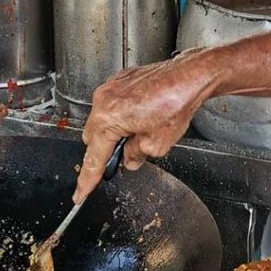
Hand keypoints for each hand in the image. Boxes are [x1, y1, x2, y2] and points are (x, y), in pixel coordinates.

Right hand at [74, 51, 216, 201]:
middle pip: (93, 136)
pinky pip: (112, 102)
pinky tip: (144, 115)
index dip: (87, 179)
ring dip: (115, 130)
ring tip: (142, 129)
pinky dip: (122, 113)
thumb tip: (129, 159)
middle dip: (106, 149)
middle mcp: (104, 99)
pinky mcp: (121, 79)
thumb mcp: (156, 144)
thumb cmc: (176, 103)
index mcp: (108, 118)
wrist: (190, 76)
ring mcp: (111, 86)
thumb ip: (135, 156)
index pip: (93, 157)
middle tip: (126, 155)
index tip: (80, 193)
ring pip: (102, 118)